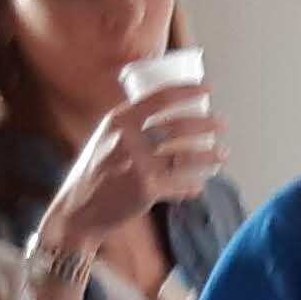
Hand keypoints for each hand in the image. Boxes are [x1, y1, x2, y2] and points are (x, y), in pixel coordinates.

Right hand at [34, 87, 225, 259]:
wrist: (77, 210)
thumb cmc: (93, 173)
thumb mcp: (105, 138)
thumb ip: (130, 126)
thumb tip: (164, 114)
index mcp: (119, 119)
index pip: (160, 98)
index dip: (188, 90)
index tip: (208, 89)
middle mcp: (128, 138)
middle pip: (179, 126)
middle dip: (208, 123)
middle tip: (223, 124)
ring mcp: (138, 163)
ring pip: (186, 156)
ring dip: (209, 156)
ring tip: (223, 155)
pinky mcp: (146, 189)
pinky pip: (179, 184)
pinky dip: (191, 186)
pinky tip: (198, 186)